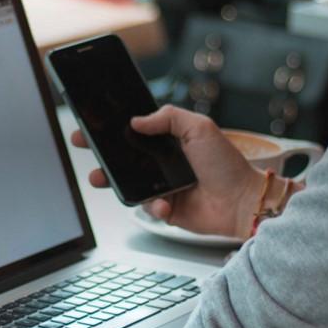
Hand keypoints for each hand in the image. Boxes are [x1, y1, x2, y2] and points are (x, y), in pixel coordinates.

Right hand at [71, 105, 263, 238]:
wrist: (242, 201)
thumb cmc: (227, 164)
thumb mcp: (200, 127)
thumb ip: (168, 118)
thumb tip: (136, 120)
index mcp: (170, 141)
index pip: (135, 132)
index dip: (113, 128)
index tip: (93, 124)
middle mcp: (164, 163)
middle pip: (125, 156)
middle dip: (101, 152)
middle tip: (84, 145)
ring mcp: (164, 186)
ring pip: (129, 183)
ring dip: (112, 180)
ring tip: (99, 178)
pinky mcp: (167, 210)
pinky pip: (147, 207)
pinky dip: (153, 205)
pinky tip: (165, 203)